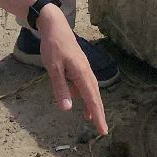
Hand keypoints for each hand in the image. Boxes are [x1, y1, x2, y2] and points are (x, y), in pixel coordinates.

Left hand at [34, 6, 108, 135]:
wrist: (55, 26)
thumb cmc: (53, 46)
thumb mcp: (53, 68)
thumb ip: (60, 88)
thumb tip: (67, 108)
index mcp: (81, 73)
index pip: (92, 99)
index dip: (98, 116)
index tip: (103, 130)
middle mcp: (86, 72)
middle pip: (95, 96)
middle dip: (99, 113)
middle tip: (102, 130)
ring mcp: (84, 68)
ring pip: (91, 90)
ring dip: (92, 104)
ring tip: (90, 118)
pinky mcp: (80, 66)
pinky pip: (84, 84)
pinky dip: (84, 94)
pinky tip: (76, 98)